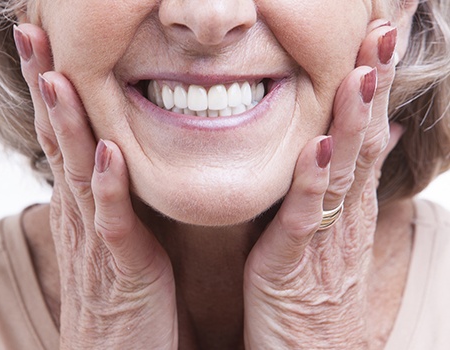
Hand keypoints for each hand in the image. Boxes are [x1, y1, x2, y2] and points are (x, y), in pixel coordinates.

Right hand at [14, 24, 176, 348]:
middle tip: (33, 35)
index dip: (54, 92)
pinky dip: (108, 188)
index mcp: (84, 207)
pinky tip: (106, 152)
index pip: (63, 138)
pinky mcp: (121, 269)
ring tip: (57, 76)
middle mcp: (81, 217)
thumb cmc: (122, 296)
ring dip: (67, 125)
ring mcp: (97, 242)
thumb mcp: (116, 238)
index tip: (48, 47)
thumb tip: (115, 159)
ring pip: (77, 173)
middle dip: (46, 88)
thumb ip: (115, 200)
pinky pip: (113, 223)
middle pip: (58, 142)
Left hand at [243, 21, 401, 348]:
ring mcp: (325, 237)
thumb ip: (349, 184)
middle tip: (382, 32)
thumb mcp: (337, 230)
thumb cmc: (318, 288)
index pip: (366, 133)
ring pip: (343, 171)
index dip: (373, 86)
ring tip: (361, 73)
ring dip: (353, 121)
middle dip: (372, 86)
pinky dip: (314, 182)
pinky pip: (306, 217)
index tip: (378, 38)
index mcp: (349, 204)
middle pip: (363, 141)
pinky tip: (319, 147)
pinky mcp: (295, 263)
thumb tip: (375, 139)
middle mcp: (345, 214)